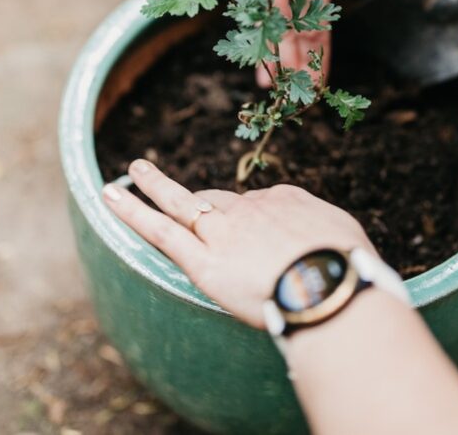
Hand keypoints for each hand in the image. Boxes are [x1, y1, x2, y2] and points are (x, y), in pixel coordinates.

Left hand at [102, 159, 375, 327]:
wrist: (330, 285)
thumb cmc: (348, 270)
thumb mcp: (346, 238)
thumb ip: (325, 234)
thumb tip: (319, 238)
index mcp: (286, 201)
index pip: (260, 205)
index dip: (253, 219)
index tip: (255, 235)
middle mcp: (250, 209)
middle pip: (216, 201)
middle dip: (198, 200)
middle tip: (176, 192)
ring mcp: (222, 233)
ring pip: (180, 204)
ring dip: (153, 186)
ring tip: (131, 171)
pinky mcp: (201, 260)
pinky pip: (159, 231)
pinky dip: (132, 211)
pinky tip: (110, 196)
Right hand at [229, 0, 366, 85]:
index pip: (307, 18)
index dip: (311, 55)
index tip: (316, 87)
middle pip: (277, 21)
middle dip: (286, 62)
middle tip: (292, 99)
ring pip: (258, 10)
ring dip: (262, 47)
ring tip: (264, 83)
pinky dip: (252, 18)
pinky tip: (252, 41)